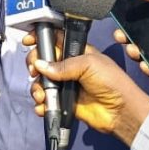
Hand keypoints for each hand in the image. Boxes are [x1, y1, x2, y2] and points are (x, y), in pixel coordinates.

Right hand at [27, 46, 148, 145]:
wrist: (120, 111)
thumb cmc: (110, 81)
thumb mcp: (88, 65)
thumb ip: (63, 65)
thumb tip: (39, 66)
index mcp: (76, 52)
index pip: (54, 40)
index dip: (40, 38)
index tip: (28, 41)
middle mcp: (68, 67)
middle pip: (42, 61)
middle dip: (34, 65)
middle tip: (34, 71)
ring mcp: (65, 85)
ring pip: (41, 82)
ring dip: (36, 88)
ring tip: (42, 96)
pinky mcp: (64, 103)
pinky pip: (46, 101)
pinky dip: (41, 104)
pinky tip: (42, 106)